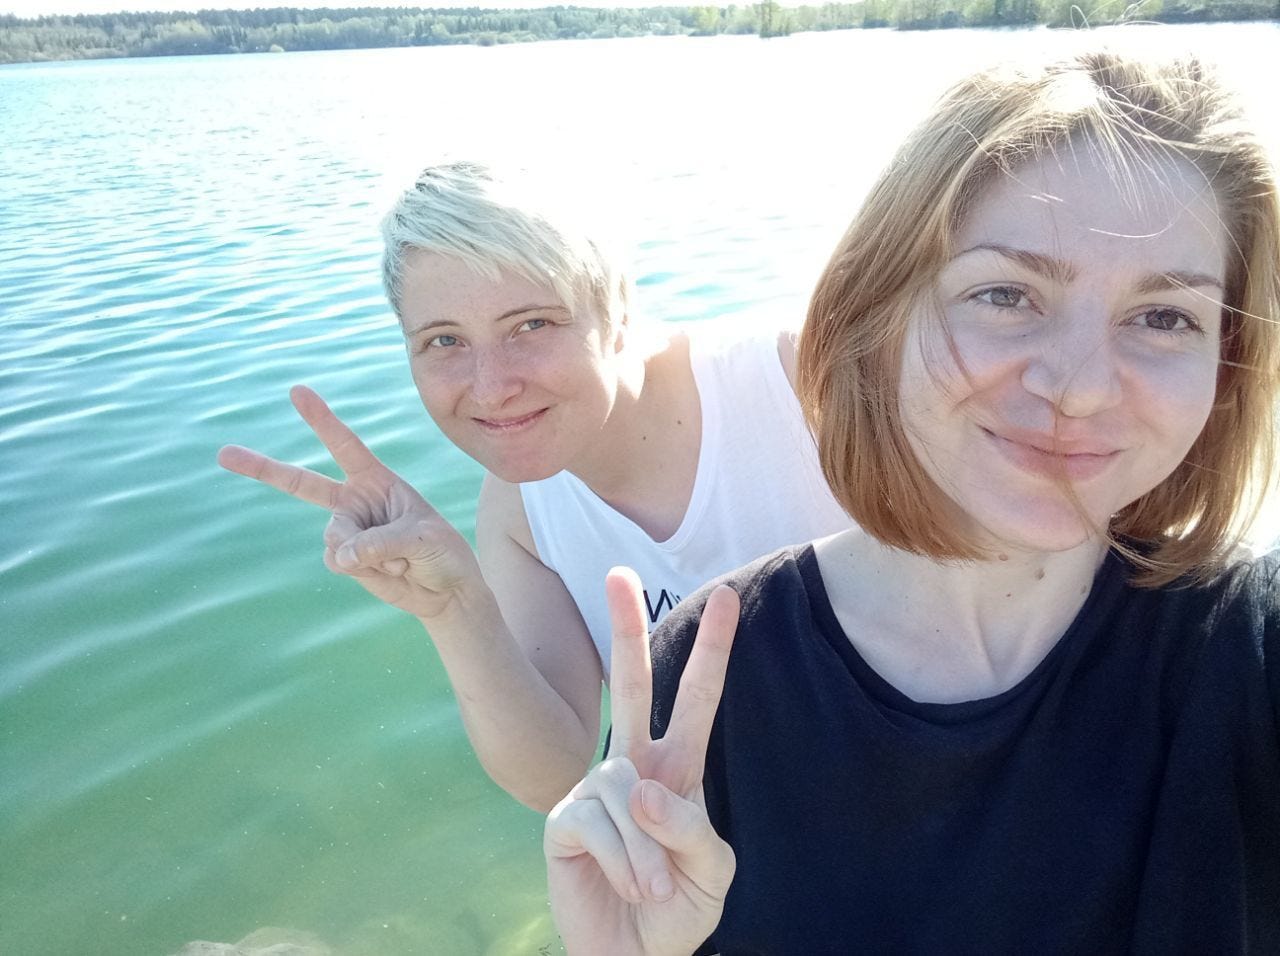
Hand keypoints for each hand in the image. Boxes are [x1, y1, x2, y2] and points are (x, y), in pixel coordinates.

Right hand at [217, 385, 481, 619]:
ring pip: (333, 537)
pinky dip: (364, 570)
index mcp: (377, 480)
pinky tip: (389, 571)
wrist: (445, 590)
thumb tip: (339, 557)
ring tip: (399, 558)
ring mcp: (348, 529)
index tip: (297, 391)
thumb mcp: (422, 538)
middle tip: (223, 453)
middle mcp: (356, 500)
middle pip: (301, 483)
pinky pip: (337, 561)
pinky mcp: (345, 558)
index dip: (321, 419)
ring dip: (367, 553)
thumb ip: (379, 542)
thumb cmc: (442, 552)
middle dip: (263, 468)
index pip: (345, 445)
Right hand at [544, 568, 738, 955]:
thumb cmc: (679, 908)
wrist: (636, 955)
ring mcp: (595, 789)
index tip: (725, 596)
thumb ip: (691, 827)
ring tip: (656, 888)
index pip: (695, 700)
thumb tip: (641, 790)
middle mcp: (633, 767)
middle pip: (630, 685)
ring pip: (627, 789)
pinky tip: (629, 885)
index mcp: (677, 768)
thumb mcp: (712, 870)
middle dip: (625, 628)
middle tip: (616, 572)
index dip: (711, 650)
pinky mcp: (564, 820)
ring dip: (650, 850)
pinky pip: (600, 824)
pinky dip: (626, 862)